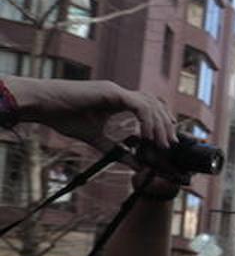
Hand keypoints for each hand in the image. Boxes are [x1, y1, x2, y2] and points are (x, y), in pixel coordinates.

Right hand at [6, 78, 174, 150]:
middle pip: (155, 105)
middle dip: (166, 125)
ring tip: (161, 143)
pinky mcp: (111, 92)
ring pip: (150, 104)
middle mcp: (120, 93)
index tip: (165, 142)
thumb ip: (118, 150)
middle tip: (170, 145)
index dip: (161, 123)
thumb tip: (137, 165)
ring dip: (159, 124)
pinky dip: (147, 120)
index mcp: (118, 100)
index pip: (149, 108)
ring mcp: (116, 90)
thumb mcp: (97, 139)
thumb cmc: (63, 117)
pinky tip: (147, 136)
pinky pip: (139, 105)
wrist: (43, 105)